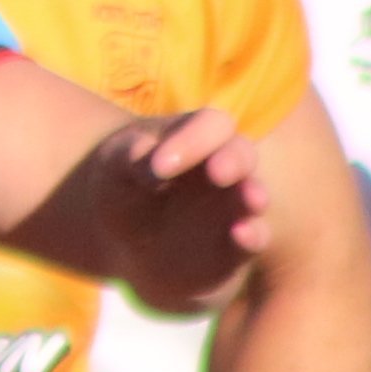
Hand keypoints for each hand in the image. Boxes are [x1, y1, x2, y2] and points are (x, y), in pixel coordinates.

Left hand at [90, 108, 271, 313]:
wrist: (122, 237)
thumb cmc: (123, 186)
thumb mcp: (116, 165)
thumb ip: (130, 157)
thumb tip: (149, 157)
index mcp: (197, 138)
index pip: (210, 126)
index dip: (192, 140)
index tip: (159, 166)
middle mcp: (224, 168)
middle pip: (241, 155)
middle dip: (234, 161)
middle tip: (218, 172)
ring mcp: (234, 207)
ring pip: (254, 197)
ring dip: (254, 198)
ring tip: (252, 201)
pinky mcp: (234, 246)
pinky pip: (251, 239)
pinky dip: (252, 237)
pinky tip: (242, 235)